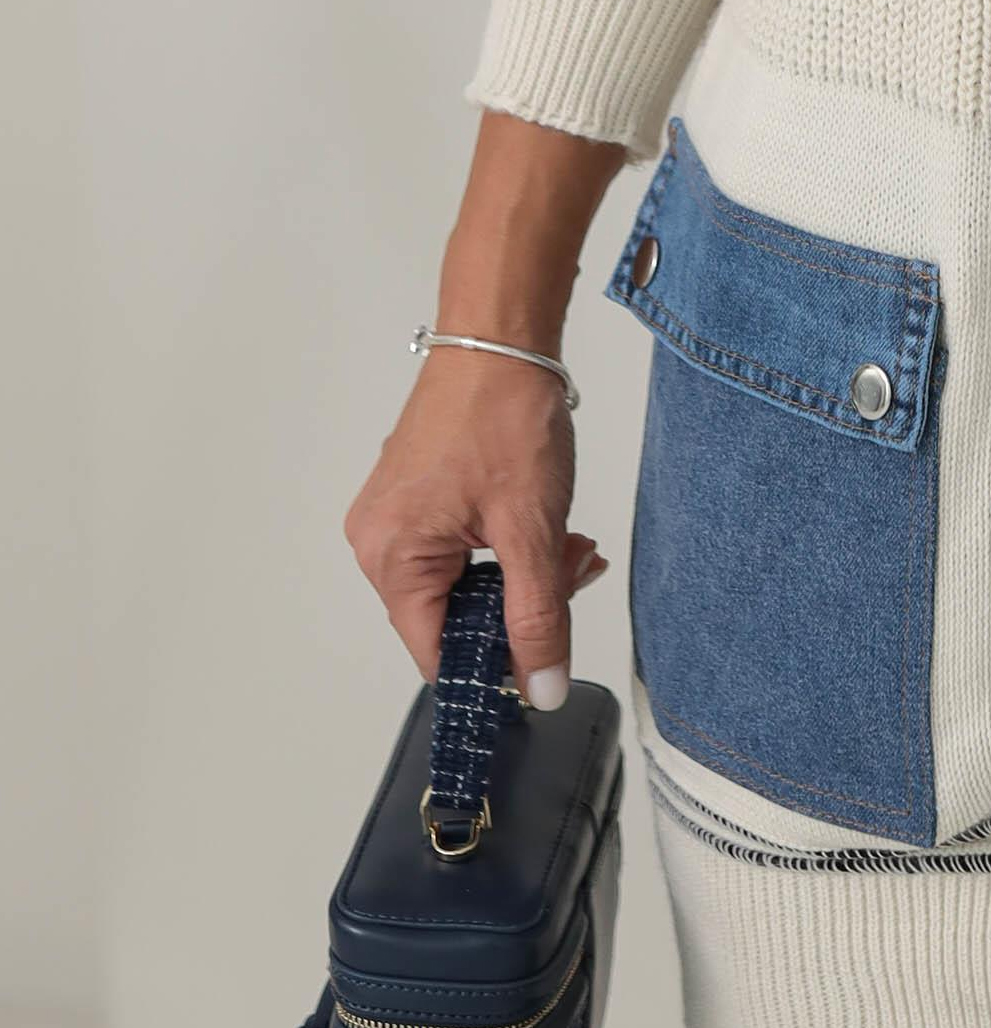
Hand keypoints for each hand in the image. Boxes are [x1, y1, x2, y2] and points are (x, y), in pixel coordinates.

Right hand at [345, 343, 607, 703]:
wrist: (501, 340)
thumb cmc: (503, 416)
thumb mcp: (531, 530)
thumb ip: (538, 617)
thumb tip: (540, 686)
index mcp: (392, 559)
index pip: (437, 653)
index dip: (495, 664)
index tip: (545, 657)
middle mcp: (379, 541)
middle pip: (455, 617)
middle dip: (524, 606)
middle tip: (574, 574)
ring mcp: (396, 516)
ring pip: (467, 581)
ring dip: (525, 574)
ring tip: (570, 544)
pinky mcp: (418, 495)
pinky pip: (462, 547)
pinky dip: (508, 545)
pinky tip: (548, 527)